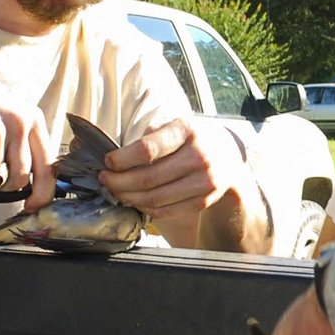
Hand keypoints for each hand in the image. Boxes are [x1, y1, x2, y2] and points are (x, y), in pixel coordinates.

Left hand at [101, 117, 255, 244]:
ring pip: (156, 198)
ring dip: (129, 197)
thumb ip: (152, 135)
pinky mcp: (204, 200)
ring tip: (117, 191)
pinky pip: (167, 210)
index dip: (122, 159)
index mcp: (187, 131)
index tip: (108, 162)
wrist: (229, 156)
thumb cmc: (193, 138)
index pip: (147, 149)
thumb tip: (120, 155)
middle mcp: (198, 156)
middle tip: (105, 180)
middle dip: (119, 182)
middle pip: (148, 178)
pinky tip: (136, 200)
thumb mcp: (176, 125)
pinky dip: (146, 208)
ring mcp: (204, 181)